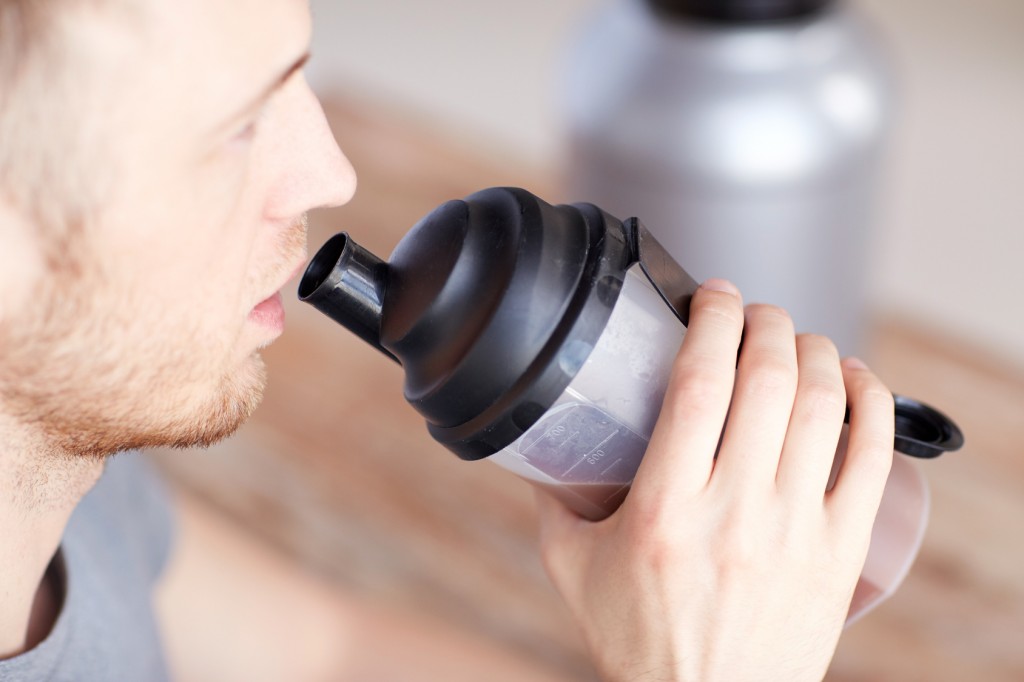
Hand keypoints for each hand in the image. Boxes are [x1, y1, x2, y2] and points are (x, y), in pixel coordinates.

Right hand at [536, 279, 894, 681]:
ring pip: (822, 407)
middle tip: (752, 312)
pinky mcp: (840, 552)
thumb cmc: (638, 642)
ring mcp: (797, 530)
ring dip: (814, 350)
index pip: (699, 384)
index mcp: (664, 509)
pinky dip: (870, 402)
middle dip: (765, 322)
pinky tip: (853, 378)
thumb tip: (546, 445)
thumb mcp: (571, 567)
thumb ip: (553, 501)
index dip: (710, 321)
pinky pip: (874, 459)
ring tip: (795, 338)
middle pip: (767, 379)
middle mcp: (735, 512)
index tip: (711, 294)